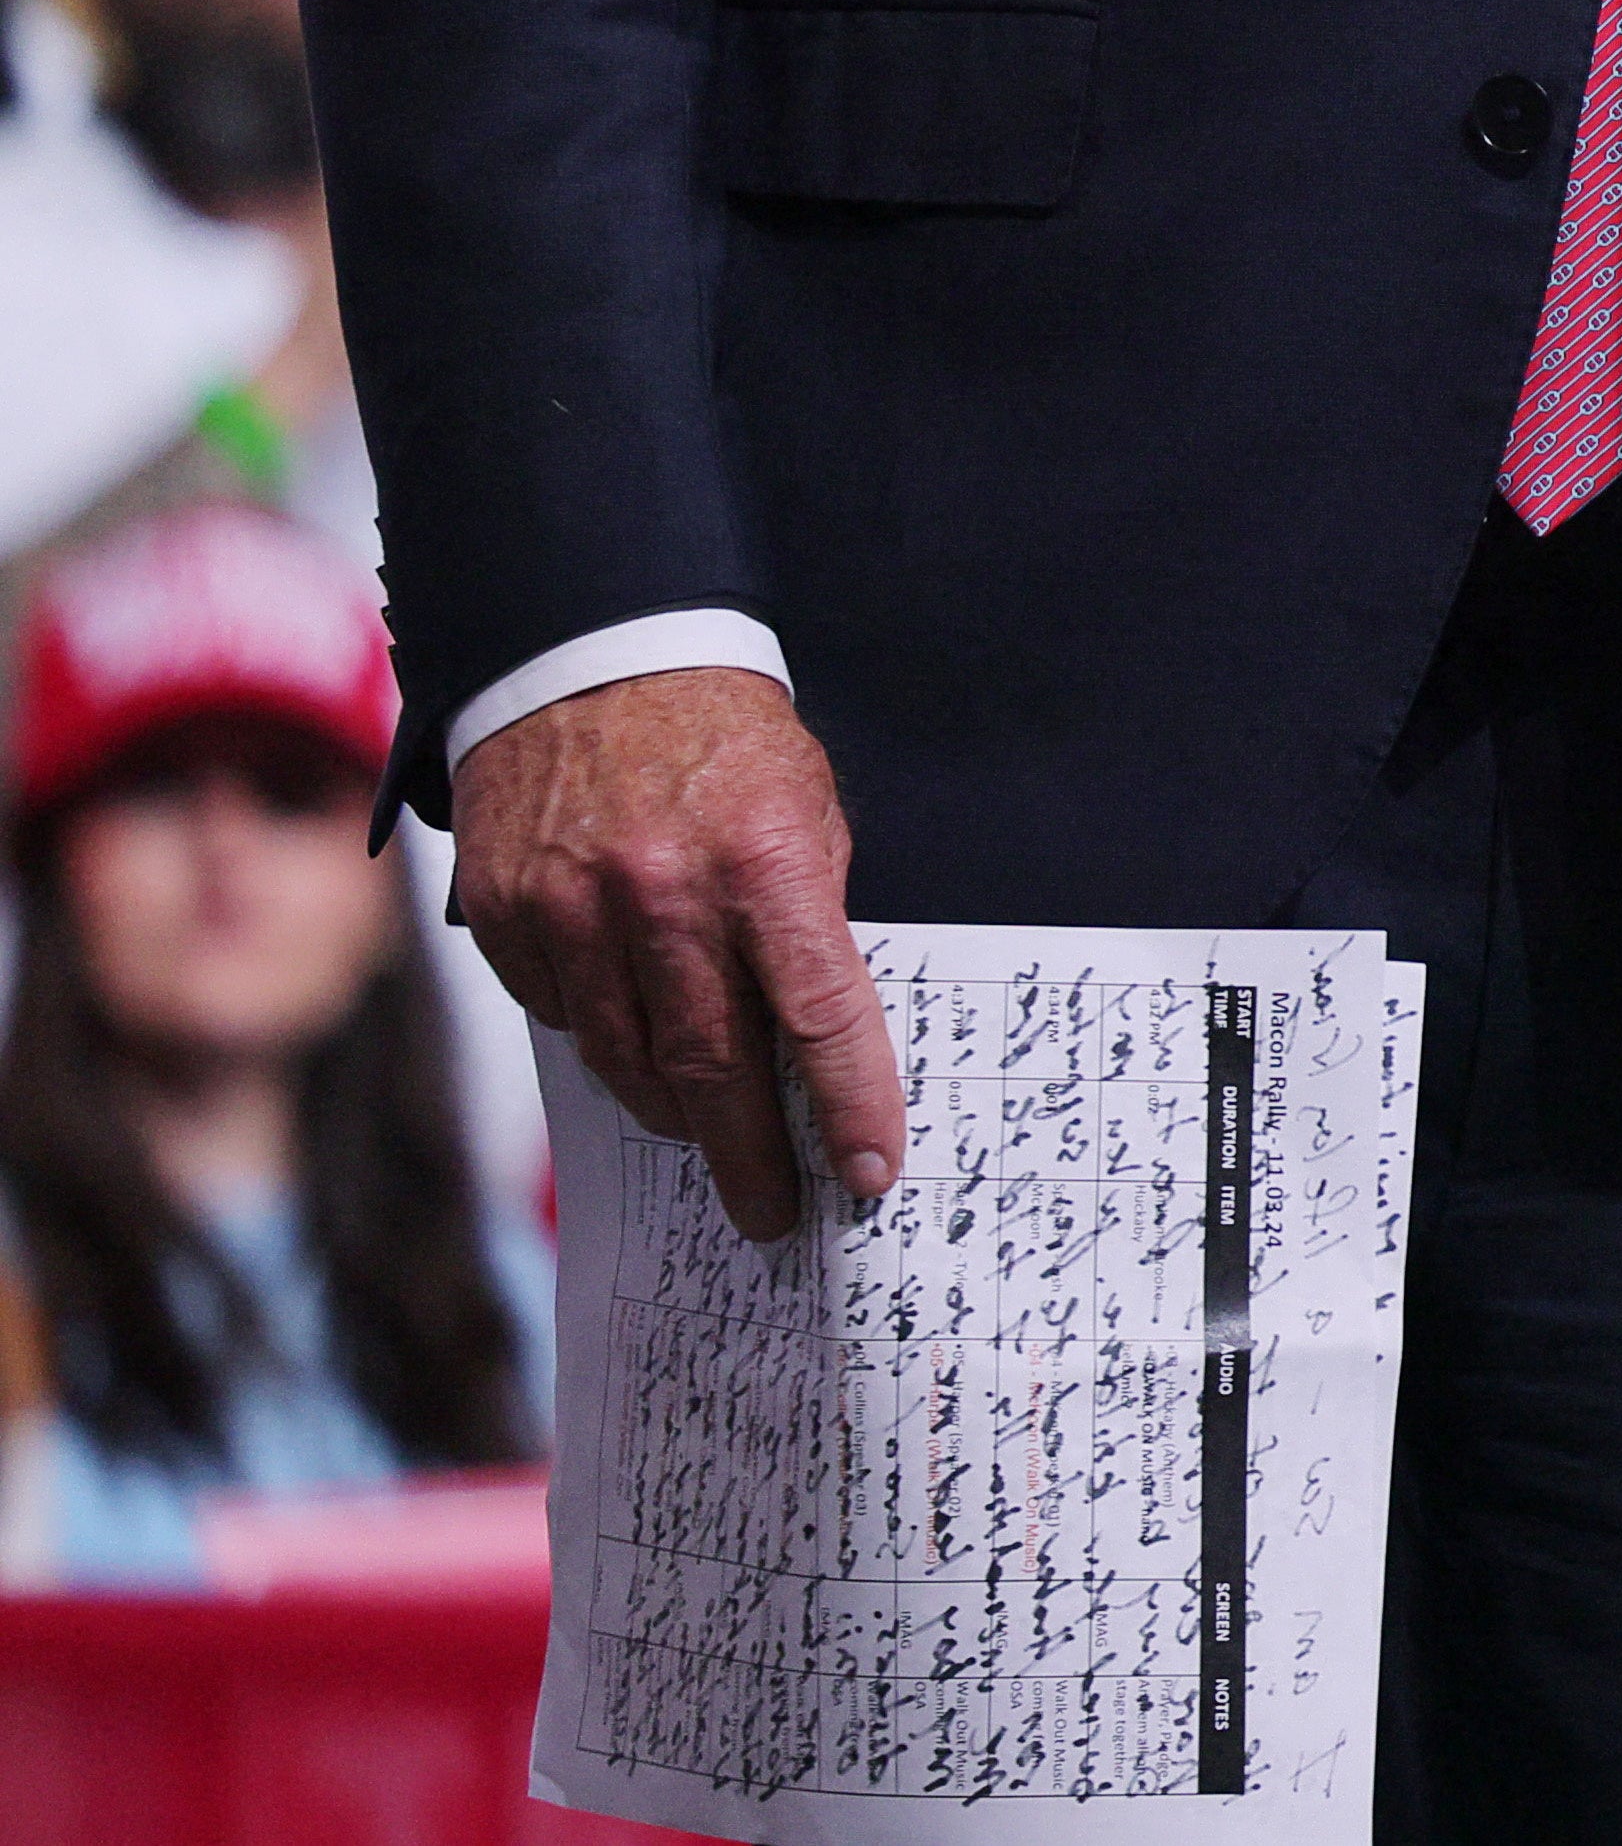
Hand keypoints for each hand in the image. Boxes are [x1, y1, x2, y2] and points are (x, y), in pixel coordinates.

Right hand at [450, 668, 906, 1242]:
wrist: (590, 656)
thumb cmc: (723, 740)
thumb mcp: (806, 808)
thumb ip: (810, 918)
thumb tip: (817, 1039)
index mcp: (766, 862)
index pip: (821, 1014)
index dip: (849, 1103)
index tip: (868, 1172)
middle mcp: (664, 894)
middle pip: (714, 1066)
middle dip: (751, 1154)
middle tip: (775, 1212)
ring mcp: (573, 911)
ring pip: (627, 1061)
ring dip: (676, 1113)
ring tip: (708, 1137)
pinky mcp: (506, 917)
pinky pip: (561, 1018)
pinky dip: (603, 1044)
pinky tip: (630, 1047)